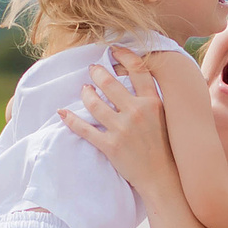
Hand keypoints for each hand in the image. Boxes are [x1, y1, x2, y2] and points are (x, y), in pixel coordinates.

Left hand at [57, 46, 180, 195]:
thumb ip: (150, 98)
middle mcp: (137, 112)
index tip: (114, 50)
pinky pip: (85, 129)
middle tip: (92, 69)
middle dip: (97, 72)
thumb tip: (136, 78)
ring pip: (94, 103)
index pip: (138, 69)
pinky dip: (71, 120)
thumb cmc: (164, 147)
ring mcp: (122, 129)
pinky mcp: (110, 146)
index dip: (124, 55)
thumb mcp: (163, 117)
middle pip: (109, 83)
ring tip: (84, 90)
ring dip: (85, 94)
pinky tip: (63, 113)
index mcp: (152, 102)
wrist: (162, 177)